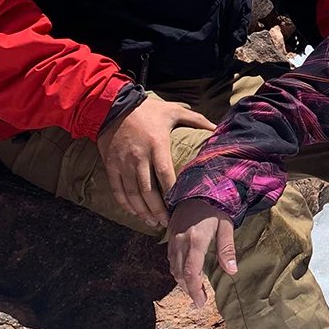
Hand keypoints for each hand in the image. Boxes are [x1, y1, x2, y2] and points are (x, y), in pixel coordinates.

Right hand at [96, 96, 215, 227]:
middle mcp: (138, 156)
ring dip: (142, 210)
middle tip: (166, 223)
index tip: (179, 205)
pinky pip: (117, 188)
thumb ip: (196, 119)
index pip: (165, 173)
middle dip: (157, 209)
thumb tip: (218, 127)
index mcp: (156, 144)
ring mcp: (123, 162)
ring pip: (132, 193)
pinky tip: (133, 212)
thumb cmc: (148, 110)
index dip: (171, 191)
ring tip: (151, 222)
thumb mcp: (173, 110)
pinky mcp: (110, 165)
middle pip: (148, 190)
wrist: (113, 106)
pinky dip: (124, 203)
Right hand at [168, 198, 236, 307]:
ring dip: (182, 281)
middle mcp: (181, 241)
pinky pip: (170, 258)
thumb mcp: (226, 226)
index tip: (201, 303)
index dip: (194, 291)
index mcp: (196, 241)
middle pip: (179, 274)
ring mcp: (173, 238)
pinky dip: (176, 269)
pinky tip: (186, 272)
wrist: (198, 188)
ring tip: (194, 289)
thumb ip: (227, 249)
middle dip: (189, 289)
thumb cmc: (216, 207)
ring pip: (172, 267)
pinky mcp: (170, 235)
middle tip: (200, 300)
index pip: (190, 273)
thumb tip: (232, 271)